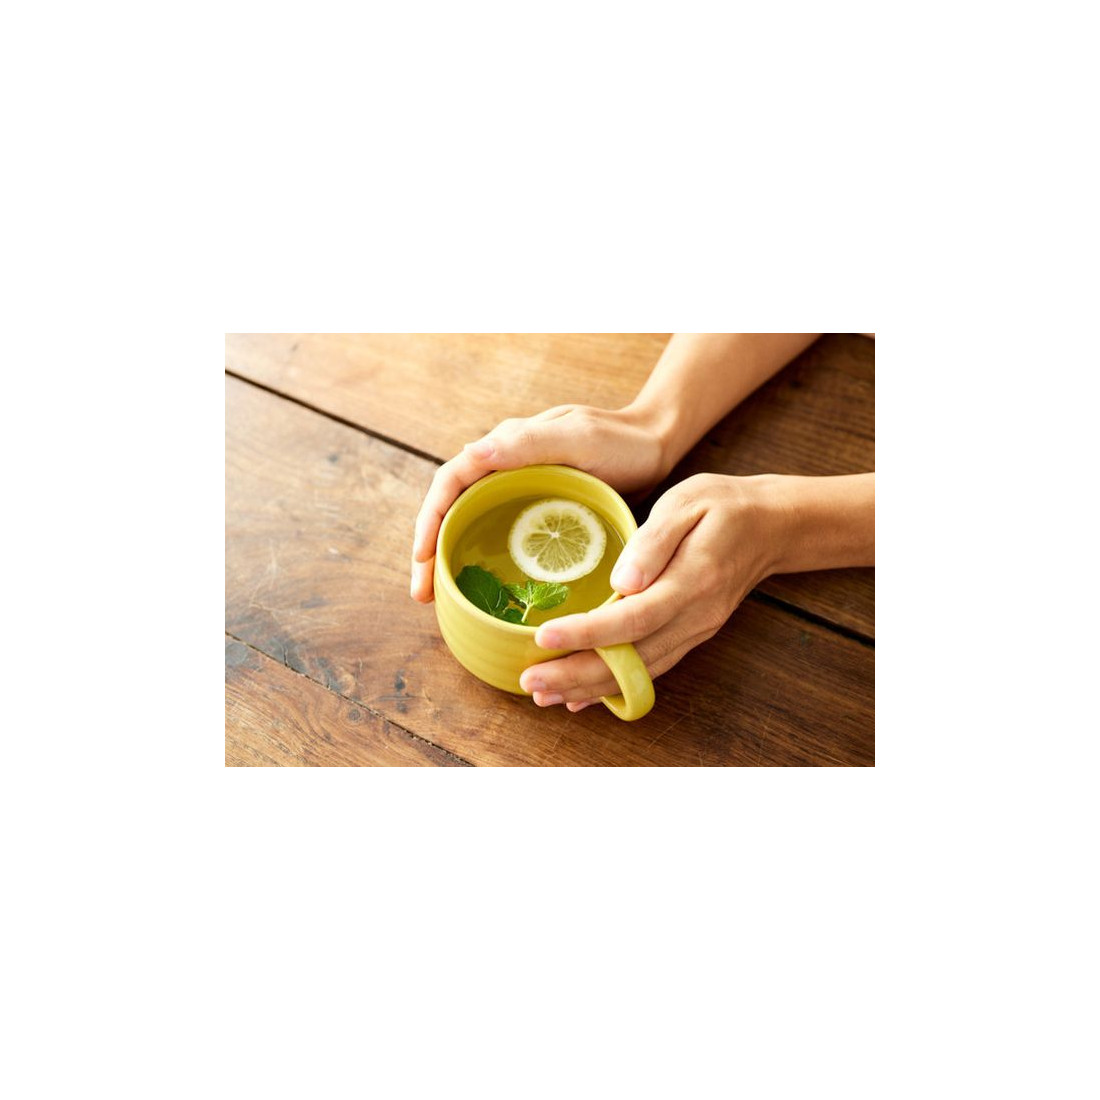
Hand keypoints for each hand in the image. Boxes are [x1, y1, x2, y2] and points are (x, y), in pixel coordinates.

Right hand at [410, 404, 667, 601]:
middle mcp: (505, 468)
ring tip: (440, 599)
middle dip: (430, 550)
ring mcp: (520, 491)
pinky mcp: (538, 512)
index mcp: (506, 447)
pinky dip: (483, 562)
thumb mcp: (578, 438)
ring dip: (450, 559)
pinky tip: (484, 592)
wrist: (658, 445)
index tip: (422, 557)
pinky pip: (499, 536)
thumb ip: (529, 443)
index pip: (451, 482)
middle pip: (452, 509)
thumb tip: (469, 454)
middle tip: (422, 594)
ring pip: (471, 525)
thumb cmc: (622, 440)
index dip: (430, 519)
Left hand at [518, 474, 780, 708]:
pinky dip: (613, 687)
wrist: (772, 527)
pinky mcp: (690, 636)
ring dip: (588, 687)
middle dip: (576, 674)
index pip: (632, 618)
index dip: (587, 634)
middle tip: (530, 681)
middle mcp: (693, 618)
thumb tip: (622, 580)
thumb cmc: (724, 506)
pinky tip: (580, 695)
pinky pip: (648, 670)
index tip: (544, 637)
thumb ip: (653, 542)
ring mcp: (694, 632)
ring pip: (638, 674)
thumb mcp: (687, 503)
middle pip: (630, 660)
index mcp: (690, 582)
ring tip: (543, 693)